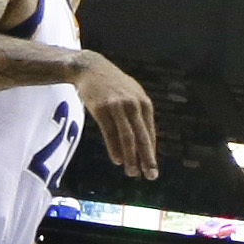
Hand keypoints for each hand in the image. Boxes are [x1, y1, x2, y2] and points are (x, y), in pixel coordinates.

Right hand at [69, 51, 157, 178]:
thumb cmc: (112, 86)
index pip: (150, 134)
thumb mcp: (131, 96)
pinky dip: (114, 147)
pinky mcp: (102, 108)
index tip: (152, 169)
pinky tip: (117, 160)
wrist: (90, 68)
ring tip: (132, 172)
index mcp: (144, 104)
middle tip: (150, 176)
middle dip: (147, 159)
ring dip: (131, 157)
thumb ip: (138, 116)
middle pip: (143, 137)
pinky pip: (110, 132)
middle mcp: (134, 105)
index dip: (151, 153)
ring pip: (127, 137)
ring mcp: (118, 106)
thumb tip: (143, 141)